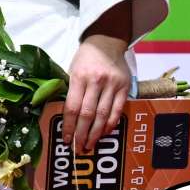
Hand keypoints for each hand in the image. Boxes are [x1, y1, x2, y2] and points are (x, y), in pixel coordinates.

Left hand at [62, 34, 132, 154]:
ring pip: (103, 115)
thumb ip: (71, 90)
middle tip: (78, 148)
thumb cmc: (85, 58)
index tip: (65, 139)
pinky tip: (105, 133)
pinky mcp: (124, 87)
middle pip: (88, 114)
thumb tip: (68, 116)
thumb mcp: (72, 69)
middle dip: (82, 134)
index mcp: (78, 77)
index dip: (68, 126)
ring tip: (90, 144)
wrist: (107, 41)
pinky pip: (118, 110)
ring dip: (96, 133)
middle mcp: (95, 82)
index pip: (72, 107)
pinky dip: (111, 123)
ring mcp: (111, 85)